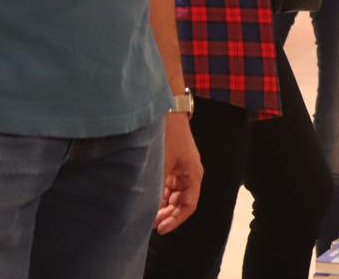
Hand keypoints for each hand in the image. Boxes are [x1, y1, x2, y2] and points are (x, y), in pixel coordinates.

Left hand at [155, 114, 202, 233]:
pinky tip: (145, 199)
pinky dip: (156, 194)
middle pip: (180, 202)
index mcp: (193, 174)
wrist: (164, 110)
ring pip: (171, 195)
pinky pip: (164, 186)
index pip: (189, 205)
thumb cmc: (168, 136)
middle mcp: (187, 174)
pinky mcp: (168, 163)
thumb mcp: (161, 164)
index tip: (160, 229)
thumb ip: (156, 188)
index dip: (176, 219)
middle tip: (149, 224)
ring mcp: (177, 169)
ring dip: (160, 206)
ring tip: (145, 215)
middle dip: (166, 214)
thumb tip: (148, 211)